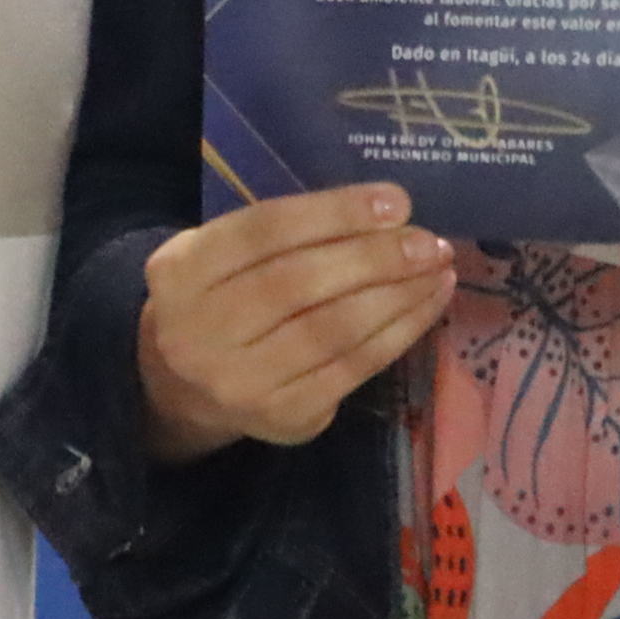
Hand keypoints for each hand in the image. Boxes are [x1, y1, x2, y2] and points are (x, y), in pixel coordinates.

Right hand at [137, 184, 454, 462]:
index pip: (264, 232)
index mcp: (181, 272)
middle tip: (428, 240)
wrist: (185, 387)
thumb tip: (387, 212)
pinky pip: (354, 369)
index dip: (334, 214)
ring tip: (438, 268)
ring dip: (398, 296)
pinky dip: (400, 332)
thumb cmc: (222, 298)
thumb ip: (285, 231)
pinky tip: (427, 305)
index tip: (396, 201)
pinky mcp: (285, 417)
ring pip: (333, 331)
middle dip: (375, 257)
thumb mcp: (225, 253)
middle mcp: (200, 332)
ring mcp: (242, 383)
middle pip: (299, 284)